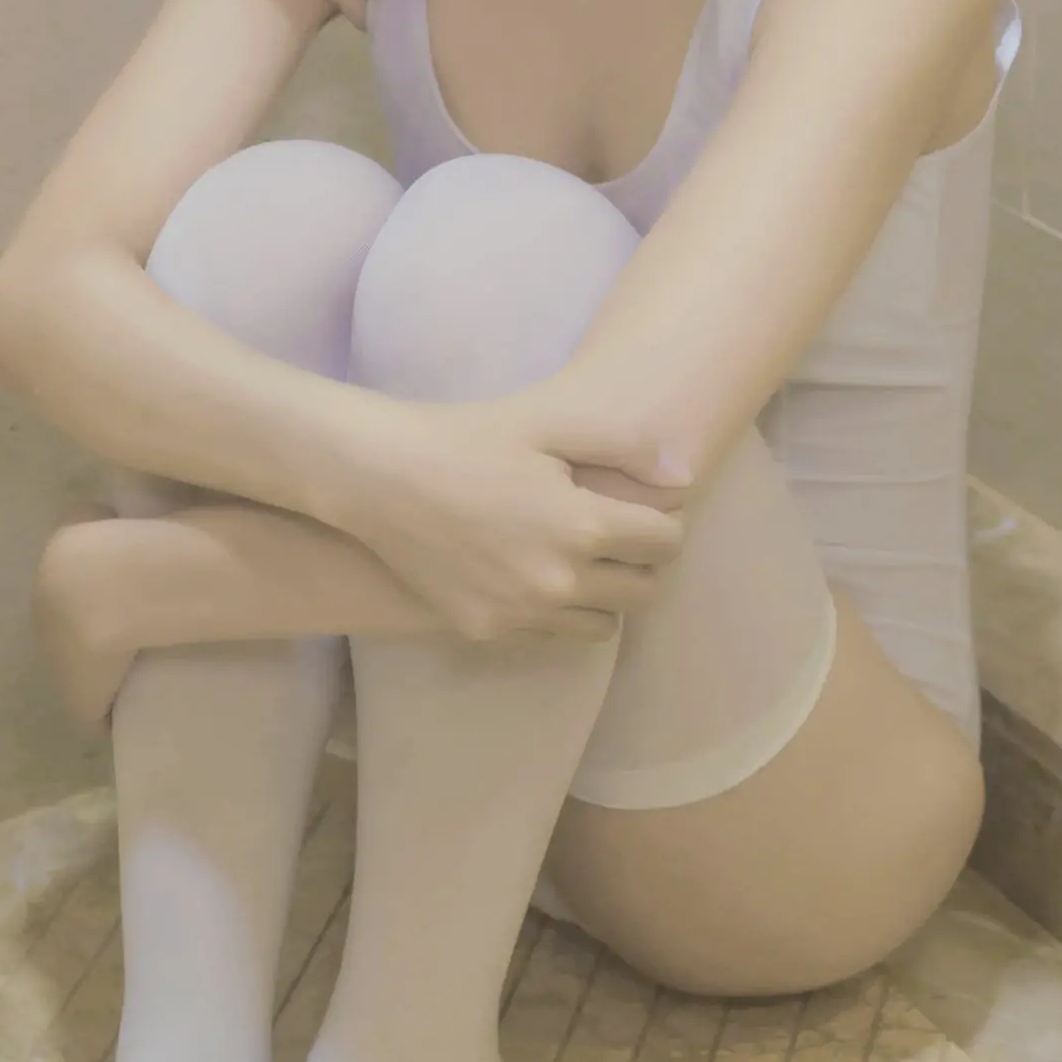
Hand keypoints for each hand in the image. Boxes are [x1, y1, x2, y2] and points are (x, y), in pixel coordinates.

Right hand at [339, 384, 691, 646]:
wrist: (379, 478)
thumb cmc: (466, 438)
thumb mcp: (546, 423)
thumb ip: (623, 444)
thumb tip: (683, 478)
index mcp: (583, 525)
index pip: (666, 542)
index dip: (663, 521)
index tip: (645, 507)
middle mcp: (560, 581)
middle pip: (644, 591)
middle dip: (642, 561)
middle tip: (619, 534)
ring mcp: (521, 613)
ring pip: (603, 625)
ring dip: (605, 594)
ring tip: (579, 558)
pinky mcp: (486, 630)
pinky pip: (551, 638)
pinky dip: (558, 614)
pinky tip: (536, 577)